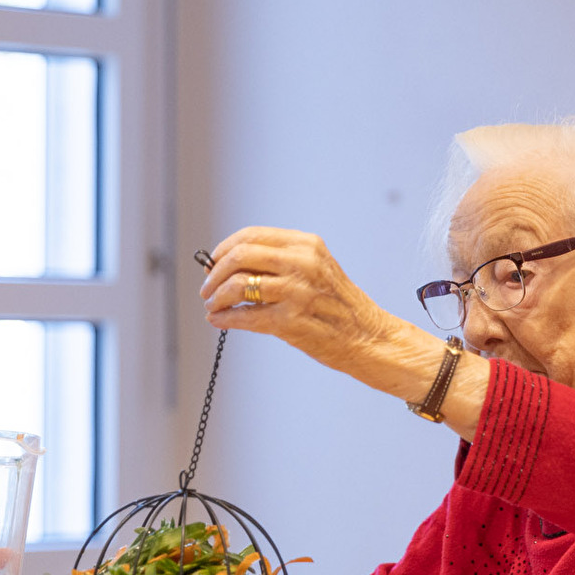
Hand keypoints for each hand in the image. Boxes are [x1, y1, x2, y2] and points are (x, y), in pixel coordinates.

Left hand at [199, 227, 402, 370]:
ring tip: (212, 307)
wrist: (367, 337)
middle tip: (206, 288)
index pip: (251, 236)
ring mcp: (296, 292)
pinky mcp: (290, 321)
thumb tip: (231, 264)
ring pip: (237, 286)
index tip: (213, 263)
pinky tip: (219, 321)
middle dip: (214, 273)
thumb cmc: (339, 306)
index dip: (224, 249)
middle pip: (239, 256)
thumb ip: (281, 261)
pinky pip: (245, 316)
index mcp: (306, 245)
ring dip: (216, 298)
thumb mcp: (317, 268)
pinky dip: (225, 319)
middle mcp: (301, 263)